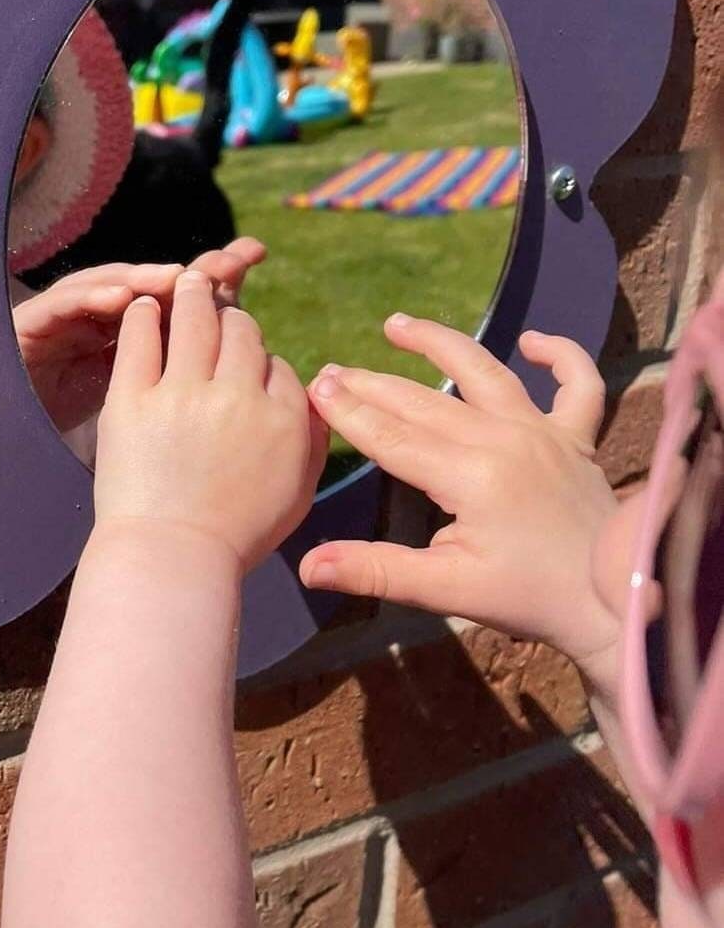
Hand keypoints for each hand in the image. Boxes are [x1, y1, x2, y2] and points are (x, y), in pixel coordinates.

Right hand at [14, 239, 265, 432]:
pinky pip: (64, 302)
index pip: (185, 298)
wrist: (20, 453)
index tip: (255, 255)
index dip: (218, 276)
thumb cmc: (95, 449)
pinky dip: (92, 294)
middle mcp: (104, 317)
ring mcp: (69, 316)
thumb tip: (260, 376)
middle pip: (153, 281)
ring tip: (173, 277)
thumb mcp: (152, 413)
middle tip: (226, 259)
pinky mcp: (32, 322)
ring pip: (110, 282)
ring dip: (143, 276)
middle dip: (190, 269)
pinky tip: (121, 297)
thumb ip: (195, 388)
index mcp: (140, 338)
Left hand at [93, 270, 326, 572]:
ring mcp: (182, 393)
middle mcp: (238, 395)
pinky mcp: (132, 399)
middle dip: (229, 317)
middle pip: (239, 331)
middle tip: (214, 304)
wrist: (171, 560)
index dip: (258, 359)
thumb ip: (313, 439)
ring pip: (193, 318)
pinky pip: (140, 337)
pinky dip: (143, 314)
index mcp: (283, 417)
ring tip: (185, 283)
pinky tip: (143, 305)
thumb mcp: (298, 491)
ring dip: (191, 293)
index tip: (242, 365)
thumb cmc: (236, 535)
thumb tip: (315, 398)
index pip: (276, 363)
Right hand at [299, 314, 619, 679]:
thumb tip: (309, 565)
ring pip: (486, 372)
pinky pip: (576, 385)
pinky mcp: (578, 438)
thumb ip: (376, 570)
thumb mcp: (446, 591)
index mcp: (470, 474)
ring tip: (397, 324)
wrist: (618, 603)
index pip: (393, 436)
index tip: (314, 388)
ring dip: (438, 344)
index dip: (349, 412)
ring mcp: (545, 432)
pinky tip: (531, 341)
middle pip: (423, 402)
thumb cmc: (529, 598)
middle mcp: (505, 438)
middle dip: (371, 384)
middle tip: (331, 371)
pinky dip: (561, 355)